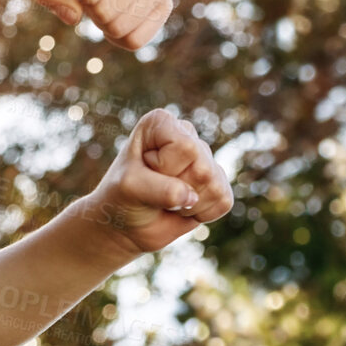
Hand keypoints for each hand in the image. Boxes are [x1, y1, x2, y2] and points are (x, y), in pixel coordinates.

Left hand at [82, 111, 232, 256]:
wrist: (126, 222)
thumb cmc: (122, 196)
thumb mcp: (129, 188)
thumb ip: (158, 189)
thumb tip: (191, 197)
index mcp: (162, 122)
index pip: (185, 147)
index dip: (166, 168)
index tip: (146, 171)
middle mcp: (187, 134)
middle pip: (203, 169)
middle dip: (177, 189)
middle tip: (155, 189)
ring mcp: (205, 158)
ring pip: (214, 187)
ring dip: (188, 205)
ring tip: (167, 198)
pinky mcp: (217, 183)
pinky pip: (223, 202)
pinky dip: (201, 214)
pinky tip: (182, 207)